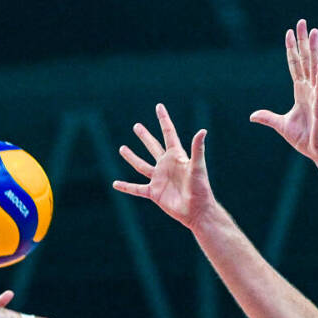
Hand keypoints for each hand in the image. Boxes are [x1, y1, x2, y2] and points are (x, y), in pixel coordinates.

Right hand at [113, 103, 213, 229]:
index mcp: (176, 156)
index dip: (164, 119)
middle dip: (145, 136)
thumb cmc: (200, 188)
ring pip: (142, 165)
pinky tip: (115, 184)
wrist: (196, 210)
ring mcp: (159, 179)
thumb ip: (198, 149)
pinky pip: (136, 188)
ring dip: (132, 157)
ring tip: (122, 148)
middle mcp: (166, 165)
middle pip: (153, 147)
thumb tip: (202, 131)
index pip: (169, 133)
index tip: (159, 106)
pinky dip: (126, 187)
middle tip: (136, 126)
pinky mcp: (154, 193)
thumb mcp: (198, 167)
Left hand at [250, 19, 317, 162]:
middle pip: (305, 60)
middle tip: (302, 22)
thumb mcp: (281, 126)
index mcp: (301, 92)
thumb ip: (268, 117)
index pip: (295, 66)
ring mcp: (317, 95)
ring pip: (314, 67)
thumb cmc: (306, 140)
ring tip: (313, 31)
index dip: (291, 50)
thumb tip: (252, 116)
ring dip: (314, 48)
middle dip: (303, 41)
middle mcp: (310, 89)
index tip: (289, 33)